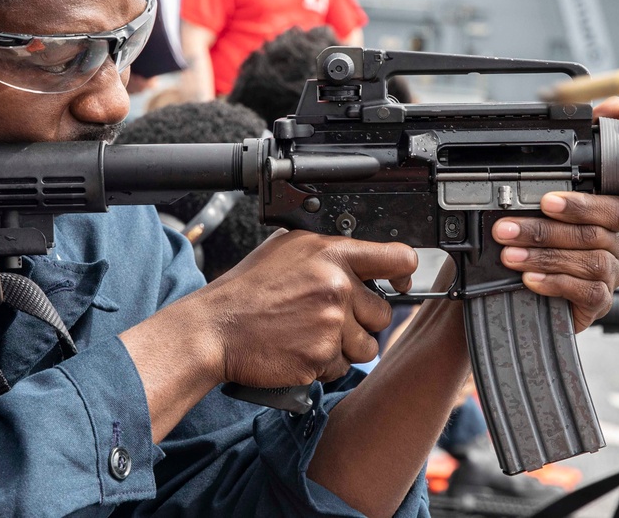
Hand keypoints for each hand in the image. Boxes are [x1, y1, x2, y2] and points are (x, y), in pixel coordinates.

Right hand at [200, 230, 416, 387]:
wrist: (215, 329)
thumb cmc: (246, 290)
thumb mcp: (286, 249)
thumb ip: (326, 252)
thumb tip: (360, 257)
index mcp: (331, 254)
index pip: (397, 258)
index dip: (403, 272)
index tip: (400, 280)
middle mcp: (336, 287)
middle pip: (383, 312)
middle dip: (361, 320)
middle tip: (327, 317)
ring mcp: (331, 324)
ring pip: (367, 346)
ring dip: (346, 347)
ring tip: (311, 335)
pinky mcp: (321, 357)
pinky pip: (342, 368)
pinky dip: (324, 365)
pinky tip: (298, 349)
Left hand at [493, 97, 618, 330]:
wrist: (513, 290)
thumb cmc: (530, 240)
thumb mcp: (533, 199)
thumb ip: (559, 161)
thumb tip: (602, 110)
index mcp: (608, 215)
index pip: (610, 204)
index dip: (580, 202)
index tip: (545, 200)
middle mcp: (616, 243)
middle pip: (593, 234)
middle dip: (544, 230)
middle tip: (505, 229)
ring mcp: (610, 274)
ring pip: (587, 262)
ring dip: (543, 256)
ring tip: (508, 255)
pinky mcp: (598, 302)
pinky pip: (585, 292)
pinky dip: (554, 284)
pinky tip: (529, 280)